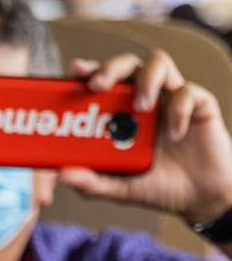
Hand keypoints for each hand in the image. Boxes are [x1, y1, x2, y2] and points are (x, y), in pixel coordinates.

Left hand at [61, 52, 231, 224]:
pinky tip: (174, 134)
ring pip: (157, 64)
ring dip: (146, 80)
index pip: (100, 82)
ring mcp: (168, 99)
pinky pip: (188, 92)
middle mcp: (141, 100)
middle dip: (110, 68)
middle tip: (98, 84)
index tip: (75, 71)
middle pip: (124, 65)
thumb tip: (61, 175)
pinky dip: (179, 110)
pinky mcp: (198, 103)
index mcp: (117, 114)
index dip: (87, 71)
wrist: (198, 196)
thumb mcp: (117, 188)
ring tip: (141, 106)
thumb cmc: (154, 185)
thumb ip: (91, 183)